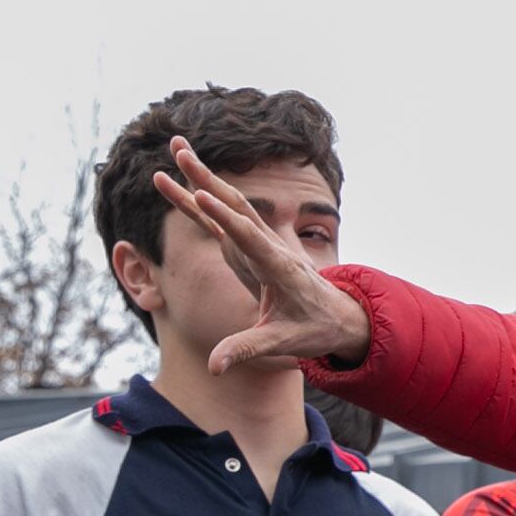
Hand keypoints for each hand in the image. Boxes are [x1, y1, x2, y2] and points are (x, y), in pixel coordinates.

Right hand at [151, 139, 371, 374]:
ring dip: (202, 176)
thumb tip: (213, 366)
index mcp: (280, 267)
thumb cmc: (315, 329)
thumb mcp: (283, 343)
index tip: (202, 196)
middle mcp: (270, 247)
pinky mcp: (250, 247)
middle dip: (207, 177)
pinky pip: (223, 219)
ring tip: (175, 149)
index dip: (225, 218)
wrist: (340, 317)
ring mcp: (260, 244)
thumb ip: (247, 350)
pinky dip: (201, 199)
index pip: (250, 238)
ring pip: (230, 203)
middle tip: (179, 149)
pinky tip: (179, 183)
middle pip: (236, 206)